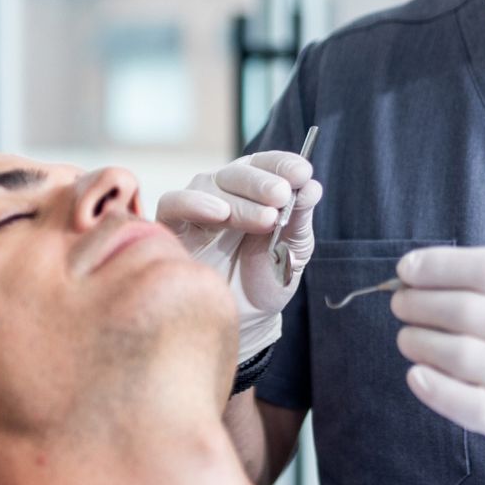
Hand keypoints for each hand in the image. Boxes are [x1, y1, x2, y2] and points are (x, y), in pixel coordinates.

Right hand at [157, 151, 322, 363]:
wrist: (246, 320)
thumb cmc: (269, 279)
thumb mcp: (294, 250)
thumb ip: (300, 218)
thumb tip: (313, 186)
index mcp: (256, 191)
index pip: (266, 164)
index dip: (283, 164)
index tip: (303, 173)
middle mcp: (225, 192)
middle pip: (238, 171)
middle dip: (263, 182)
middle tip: (282, 196)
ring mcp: (197, 208)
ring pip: (209, 184)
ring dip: (239, 199)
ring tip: (265, 219)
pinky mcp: (172, 227)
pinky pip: (174, 203)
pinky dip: (194, 203)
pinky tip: (219, 213)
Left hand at [391, 247, 484, 484]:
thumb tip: (436, 275)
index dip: (436, 266)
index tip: (406, 271)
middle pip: (464, 309)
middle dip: (419, 305)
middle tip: (401, 307)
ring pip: (460, 355)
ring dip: (420, 343)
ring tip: (409, 340)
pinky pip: (470, 406)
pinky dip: (435, 390)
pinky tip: (417, 378)